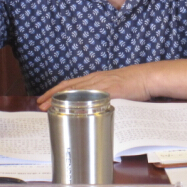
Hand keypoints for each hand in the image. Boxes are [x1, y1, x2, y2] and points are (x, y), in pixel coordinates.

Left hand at [37, 64, 152, 110]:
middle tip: (39, 104)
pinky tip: (72, 108)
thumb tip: (94, 109)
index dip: (55, 91)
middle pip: (68, 87)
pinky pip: (93, 96)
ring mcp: (102, 84)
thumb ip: (102, 96)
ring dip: (60, 99)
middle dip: (52, 95)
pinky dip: (81, 102)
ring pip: (76, 90)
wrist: (147, 77)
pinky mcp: (111, 90)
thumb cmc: (132, 84)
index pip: (70, 84)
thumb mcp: (113, 89)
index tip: (43, 99)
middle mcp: (95, 80)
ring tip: (49, 106)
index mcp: (94, 80)